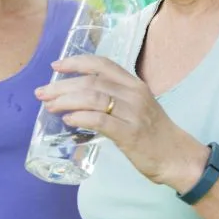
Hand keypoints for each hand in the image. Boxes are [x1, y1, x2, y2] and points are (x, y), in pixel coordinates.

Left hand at [36, 56, 208, 192]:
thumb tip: (78, 100)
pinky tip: (68, 120)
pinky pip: (101, 121)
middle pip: (92, 81)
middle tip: (41, 93)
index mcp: (136, 85)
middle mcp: (135, 94)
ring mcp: (134, 113)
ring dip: (66, 100)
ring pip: (93, 98)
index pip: (103, 65)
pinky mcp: (130, 133)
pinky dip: (81, 118)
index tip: (56, 66)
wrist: (177, 156)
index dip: (77, 62)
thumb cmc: (154, 133)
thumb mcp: (138, 108)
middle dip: (62, 85)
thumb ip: (115, 100)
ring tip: (50, 106)